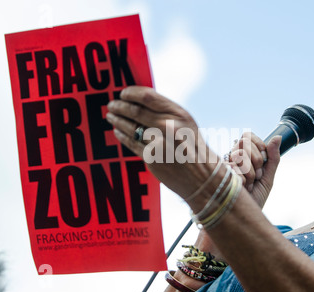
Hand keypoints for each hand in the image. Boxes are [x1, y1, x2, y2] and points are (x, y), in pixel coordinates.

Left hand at [106, 86, 221, 200]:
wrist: (202, 175)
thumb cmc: (193, 147)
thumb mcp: (186, 123)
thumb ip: (166, 111)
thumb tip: (139, 101)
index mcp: (178, 114)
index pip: (148, 97)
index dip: (131, 93)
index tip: (123, 93)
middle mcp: (168, 126)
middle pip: (135, 111)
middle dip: (120, 107)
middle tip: (112, 105)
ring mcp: (159, 143)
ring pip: (130, 127)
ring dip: (117, 120)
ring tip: (111, 116)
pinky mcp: (151, 158)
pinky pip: (131, 143)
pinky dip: (122, 135)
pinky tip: (117, 131)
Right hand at [227, 132, 280, 207]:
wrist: (246, 217)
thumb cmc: (255, 198)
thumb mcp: (268, 177)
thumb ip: (273, 157)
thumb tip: (278, 137)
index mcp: (243, 155)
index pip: (247, 135)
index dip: (258, 146)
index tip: (263, 161)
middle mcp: (231, 158)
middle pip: (244, 142)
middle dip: (257, 159)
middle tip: (257, 175)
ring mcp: (224, 165)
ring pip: (240, 155)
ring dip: (251, 173)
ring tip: (249, 184)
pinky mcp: (220, 175)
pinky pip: (236, 169)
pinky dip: (245, 181)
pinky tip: (242, 188)